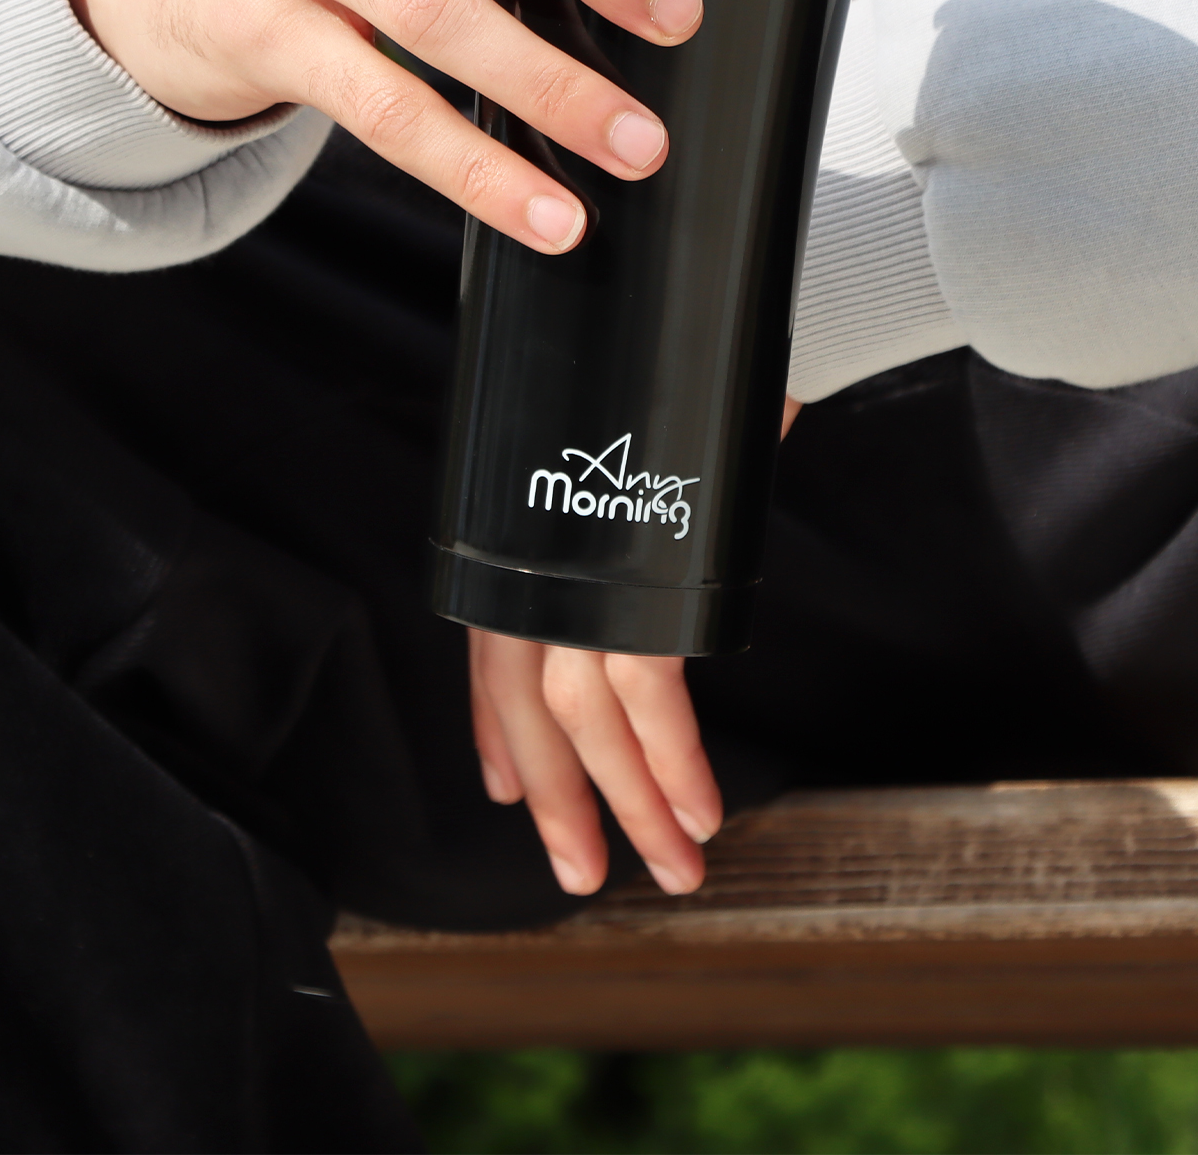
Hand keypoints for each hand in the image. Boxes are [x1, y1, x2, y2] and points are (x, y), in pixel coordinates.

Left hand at [469, 396, 803, 896]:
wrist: (702, 325)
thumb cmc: (663, 377)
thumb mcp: (620, 461)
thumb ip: (614, 518)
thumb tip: (645, 538)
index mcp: (518, 540)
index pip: (495, 657)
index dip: (498, 733)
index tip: (510, 791)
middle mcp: (533, 562)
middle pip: (539, 708)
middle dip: (569, 805)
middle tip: (585, 873)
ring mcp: (578, 571)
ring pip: (591, 718)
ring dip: (634, 804)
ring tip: (672, 865)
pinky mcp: (637, 579)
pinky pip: (651, 690)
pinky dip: (675, 758)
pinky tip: (694, 808)